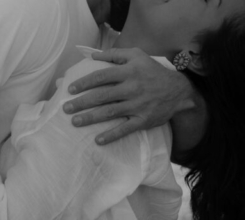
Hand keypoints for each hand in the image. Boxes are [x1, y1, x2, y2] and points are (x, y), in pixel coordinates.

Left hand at [62, 48, 194, 144]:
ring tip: (75, 122)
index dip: (84, 83)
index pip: (102, 76)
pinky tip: (98, 140)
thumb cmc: (152, 71)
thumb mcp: (138, 56)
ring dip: (91, 118)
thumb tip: (92, 56)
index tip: (70, 89)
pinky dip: (112, 135)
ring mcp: (138, 105)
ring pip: (110, 112)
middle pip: (102, 96)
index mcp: (129, 71)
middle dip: (82, 102)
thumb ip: (115, 54)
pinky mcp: (144, 120)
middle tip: (66, 109)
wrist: (178, 90)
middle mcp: (132, 88)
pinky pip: (126, 129)